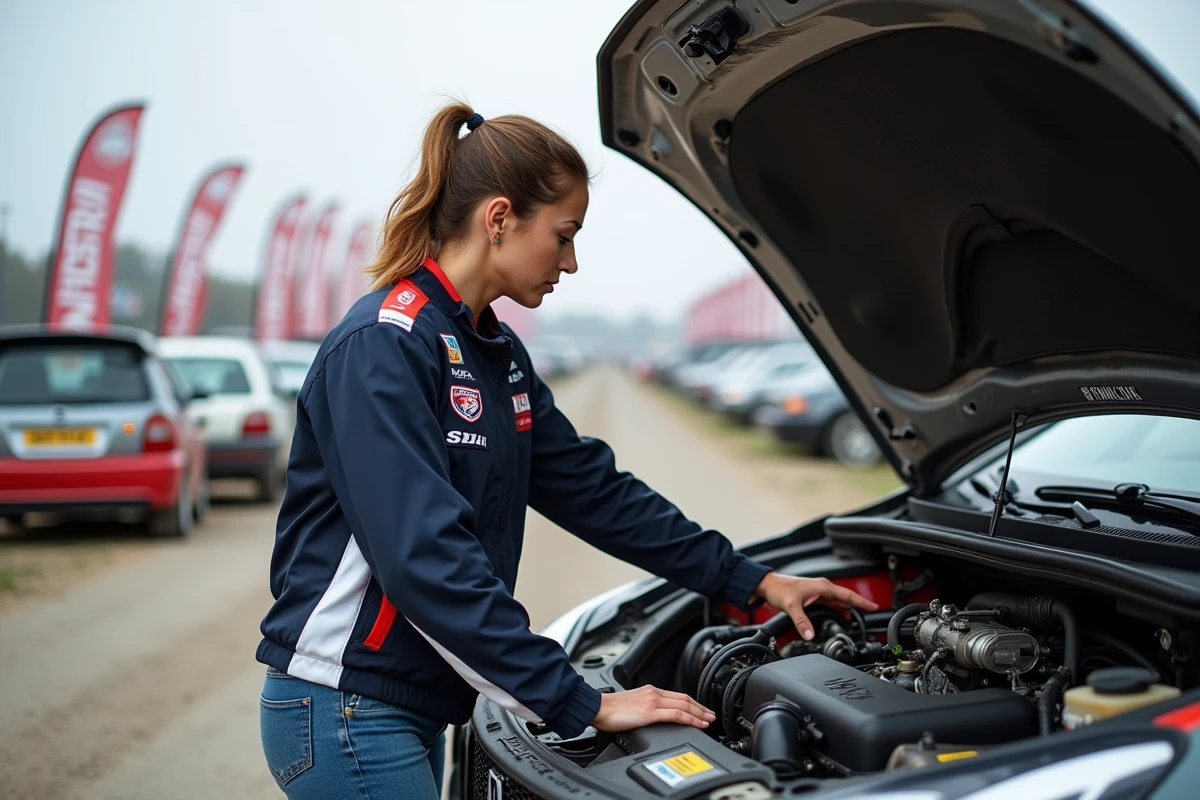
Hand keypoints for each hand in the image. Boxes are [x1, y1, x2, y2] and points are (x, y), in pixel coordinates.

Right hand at [591, 685, 715, 731]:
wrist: (598, 708)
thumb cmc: (610, 710)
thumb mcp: (633, 705)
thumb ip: (645, 708)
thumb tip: (653, 717)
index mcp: (650, 691)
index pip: (677, 696)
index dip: (693, 703)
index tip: (702, 710)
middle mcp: (654, 693)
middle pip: (685, 699)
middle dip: (701, 708)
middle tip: (712, 715)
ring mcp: (653, 702)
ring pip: (684, 705)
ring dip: (700, 713)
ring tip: (709, 720)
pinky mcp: (650, 712)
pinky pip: (676, 715)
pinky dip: (691, 718)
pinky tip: (698, 723)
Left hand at [751, 573, 879, 640]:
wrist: (768, 585)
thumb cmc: (779, 589)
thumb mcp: (791, 606)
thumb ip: (801, 621)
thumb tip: (810, 634)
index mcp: (822, 586)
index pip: (847, 595)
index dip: (861, 601)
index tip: (874, 607)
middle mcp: (822, 588)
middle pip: (846, 597)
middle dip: (859, 605)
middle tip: (872, 613)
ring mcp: (818, 592)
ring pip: (839, 600)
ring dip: (849, 608)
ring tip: (859, 617)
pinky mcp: (813, 597)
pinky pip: (831, 603)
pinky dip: (839, 609)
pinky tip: (841, 615)